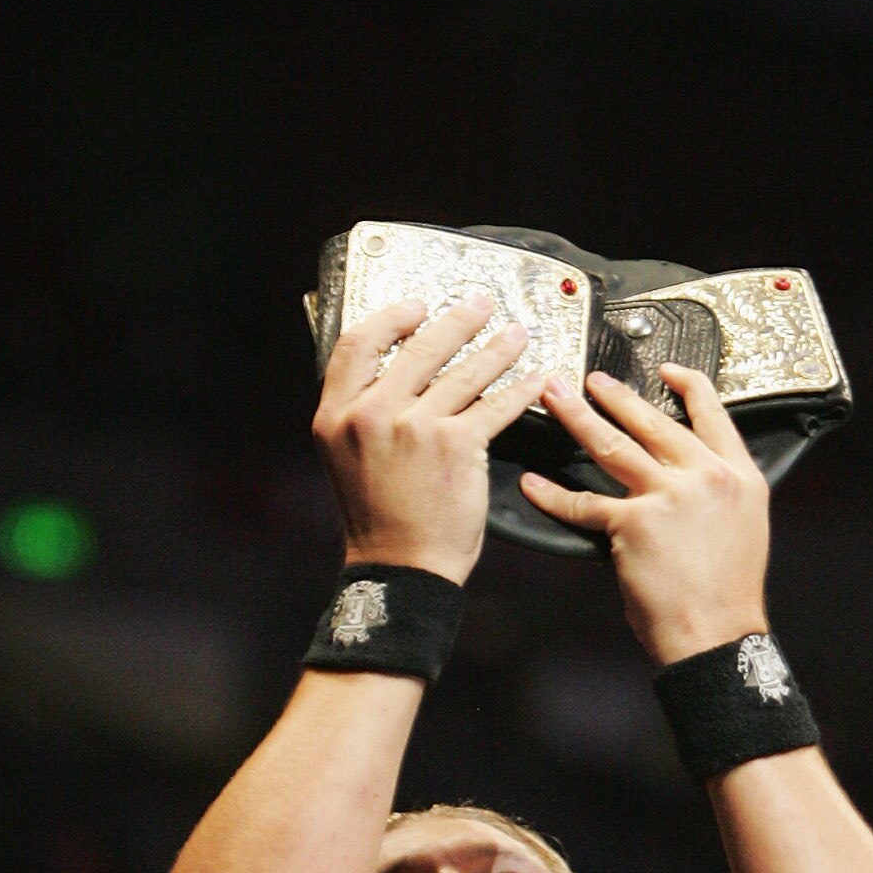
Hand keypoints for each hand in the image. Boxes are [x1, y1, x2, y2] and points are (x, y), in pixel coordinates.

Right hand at [313, 297, 546, 586]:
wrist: (401, 567)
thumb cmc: (378, 518)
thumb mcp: (348, 457)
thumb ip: (363, 414)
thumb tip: (394, 376)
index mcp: (337, 414)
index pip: (359, 345)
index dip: (390, 319)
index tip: (416, 308)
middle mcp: (372, 413)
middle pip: (419, 348)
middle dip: (457, 321)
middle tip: (479, 305)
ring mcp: (415, 427)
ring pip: (463, 372)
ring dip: (496, 348)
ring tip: (516, 335)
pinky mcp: (456, 445)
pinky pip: (494, 406)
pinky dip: (519, 390)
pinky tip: (535, 380)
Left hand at [520, 366, 770, 664]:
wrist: (719, 637)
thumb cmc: (728, 593)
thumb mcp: (744, 526)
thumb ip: (717, 491)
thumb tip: (686, 476)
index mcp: (737, 475)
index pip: (712, 413)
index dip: (687, 384)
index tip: (666, 370)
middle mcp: (705, 477)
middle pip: (653, 421)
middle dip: (616, 395)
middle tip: (591, 378)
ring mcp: (668, 497)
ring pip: (614, 445)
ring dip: (578, 417)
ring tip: (555, 398)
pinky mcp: (634, 524)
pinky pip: (584, 503)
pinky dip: (554, 495)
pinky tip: (534, 484)